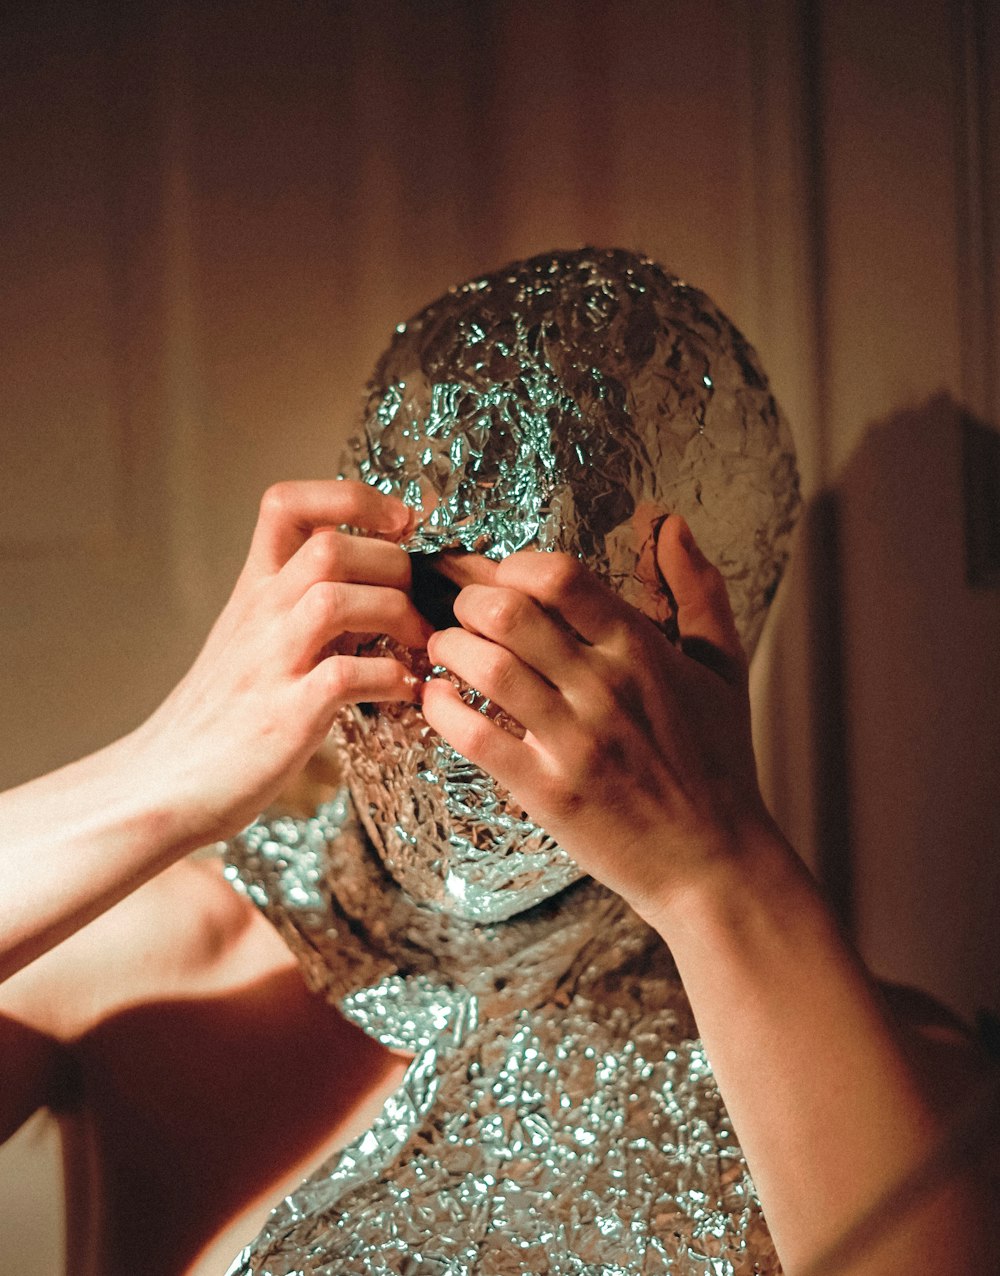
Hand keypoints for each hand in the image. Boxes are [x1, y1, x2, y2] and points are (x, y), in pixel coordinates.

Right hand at [132, 480, 429, 843]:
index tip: (399, 521)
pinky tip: (404, 692)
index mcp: (254, 588)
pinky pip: (346, 677)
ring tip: (419, 645)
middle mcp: (259, 615)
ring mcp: (270, 664)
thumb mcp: (255, 638)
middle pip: (331, 546)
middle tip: (420, 602)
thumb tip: (374, 583)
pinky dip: (391, 679)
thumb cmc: (226, 713)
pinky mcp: (285, 718)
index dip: (351, 498)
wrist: (165, 784)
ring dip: (396, 615)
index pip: (287, 503)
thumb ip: (302, 603)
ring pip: (336, 599)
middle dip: (394, 564)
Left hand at [420, 516, 772, 922]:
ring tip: (445, 650)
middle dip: (467, 600)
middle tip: (461, 612)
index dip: (513, 565)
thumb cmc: (719, 763)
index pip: (561, 576)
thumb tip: (673, 524)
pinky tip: (436, 699)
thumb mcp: (724, 669)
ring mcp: (574, 741)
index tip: (501, 578)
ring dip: (449, 648)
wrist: (715, 864)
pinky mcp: (547, 791)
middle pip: (509, 612)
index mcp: (642, 650)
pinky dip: (441, 709)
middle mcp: (605, 688)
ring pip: (485, 667)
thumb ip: (699, 590)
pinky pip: (474, 736)